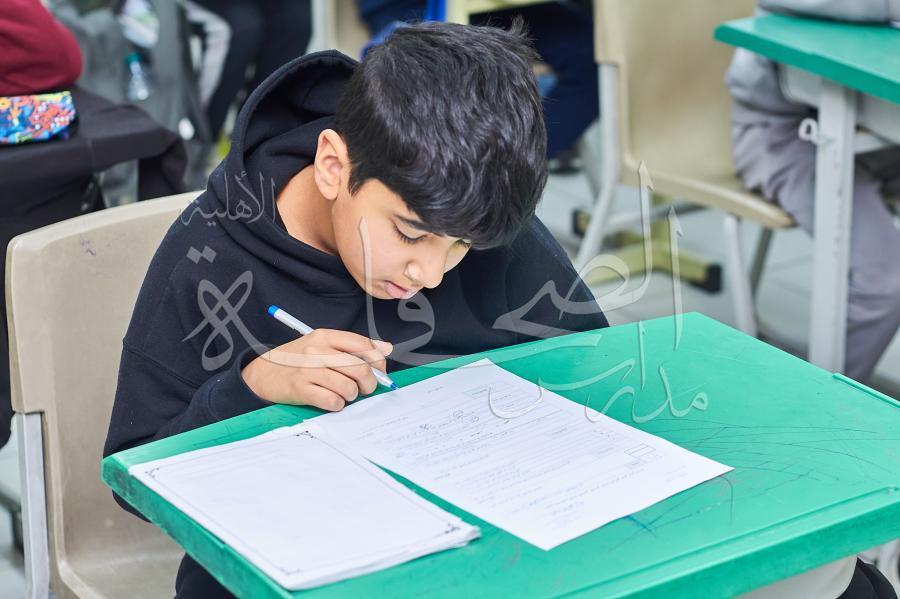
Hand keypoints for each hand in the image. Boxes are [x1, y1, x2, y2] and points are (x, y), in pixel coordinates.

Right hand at [241, 329, 392, 410]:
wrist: (261, 373)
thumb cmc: (297, 360)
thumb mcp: (322, 345)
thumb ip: (353, 346)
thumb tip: (386, 348)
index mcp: (325, 336)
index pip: (362, 345)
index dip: (378, 360)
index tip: (380, 370)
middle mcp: (317, 350)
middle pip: (359, 368)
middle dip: (369, 383)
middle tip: (365, 388)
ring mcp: (308, 370)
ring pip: (348, 387)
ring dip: (352, 395)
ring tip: (345, 394)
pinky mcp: (300, 390)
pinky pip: (332, 401)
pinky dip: (337, 404)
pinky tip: (332, 401)